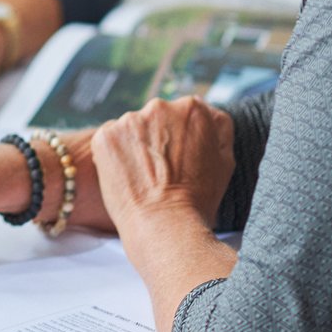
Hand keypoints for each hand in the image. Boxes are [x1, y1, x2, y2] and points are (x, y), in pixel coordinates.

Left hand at [90, 98, 235, 233]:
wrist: (164, 225)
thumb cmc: (198, 200)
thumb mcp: (225, 160)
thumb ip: (218, 128)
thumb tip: (207, 111)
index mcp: (193, 109)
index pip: (184, 115)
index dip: (181, 139)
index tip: (180, 159)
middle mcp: (161, 106)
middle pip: (157, 119)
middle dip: (157, 139)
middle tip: (162, 171)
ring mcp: (130, 119)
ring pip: (131, 129)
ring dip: (135, 146)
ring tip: (144, 177)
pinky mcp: (105, 135)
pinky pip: (109, 141)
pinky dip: (114, 156)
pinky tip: (125, 177)